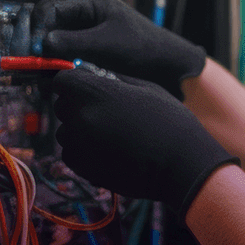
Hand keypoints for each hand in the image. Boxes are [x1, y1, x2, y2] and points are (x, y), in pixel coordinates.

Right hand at [31, 0, 205, 98]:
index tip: (31, 51)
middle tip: (26, 63)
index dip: (36, 29)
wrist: (166, 65)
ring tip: (36, 74)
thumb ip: (75, 43)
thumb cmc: (144, 48)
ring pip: (48, 39)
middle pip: (43, 23)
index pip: (48, 9)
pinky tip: (48, 77)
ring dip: (40, 55)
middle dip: (33, 43)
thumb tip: (43, 44)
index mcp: (88, 0)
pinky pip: (58, 52)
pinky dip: (51, 63)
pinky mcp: (82, 46)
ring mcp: (80, 29)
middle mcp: (80, 11)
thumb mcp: (108, 44)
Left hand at [51, 65, 238, 217]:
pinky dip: (85, 151)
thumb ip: (115, 81)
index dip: (75, 83)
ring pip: (66, 132)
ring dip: (81, 130)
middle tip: (107, 112)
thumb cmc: (170, 121)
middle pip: (62, 106)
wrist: (182, 164)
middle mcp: (81, 117)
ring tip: (112, 134)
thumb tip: (98, 76)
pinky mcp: (83, 168)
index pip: (62, 81)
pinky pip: (72, 153)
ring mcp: (80, 145)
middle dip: (78, 105)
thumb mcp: (147, 89)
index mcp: (95, 92)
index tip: (88, 87)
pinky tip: (111, 150)